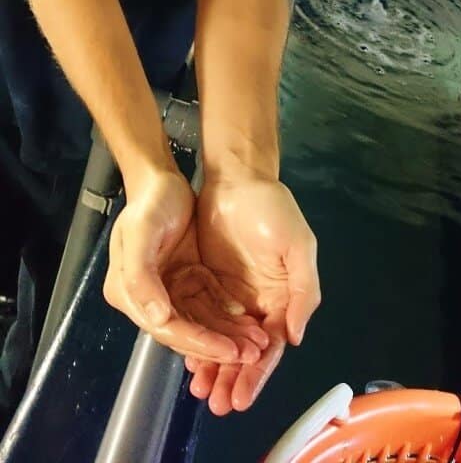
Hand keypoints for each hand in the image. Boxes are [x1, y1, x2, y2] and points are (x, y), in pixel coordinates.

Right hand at [103, 168, 268, 363]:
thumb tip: (156, 316)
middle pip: (184, 332)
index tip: (229, 351)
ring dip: (227, 337)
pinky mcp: (187, 281)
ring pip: (200, 323)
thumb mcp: (142, 232)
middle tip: (252, 355)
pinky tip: (251, 325)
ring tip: (257, 346)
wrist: (162, 179)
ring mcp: (169, 291)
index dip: (199, 342)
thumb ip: (141, 275)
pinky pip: (209, 307)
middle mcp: (147, 298)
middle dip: (218, 346)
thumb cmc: (151, 203)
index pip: (166, 328)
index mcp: (128, 292)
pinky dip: (228, 319)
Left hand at [184, 178, 320, 414]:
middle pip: (245, 350)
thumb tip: (295, 338)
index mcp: (283, 297)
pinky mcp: (207, 283)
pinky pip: (202, 319)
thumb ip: (302, 292)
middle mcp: (258, 302)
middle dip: (234, 378)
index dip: (257, 373)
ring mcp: (232, 294)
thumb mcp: (298, 245)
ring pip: (222, 340)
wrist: (236, 177)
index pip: (271, 345)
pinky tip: (188, 361)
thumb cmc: (271, 208)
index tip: (243, 396)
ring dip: (214, 366)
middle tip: (218, 403)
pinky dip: (197, 341)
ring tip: (201, 391)